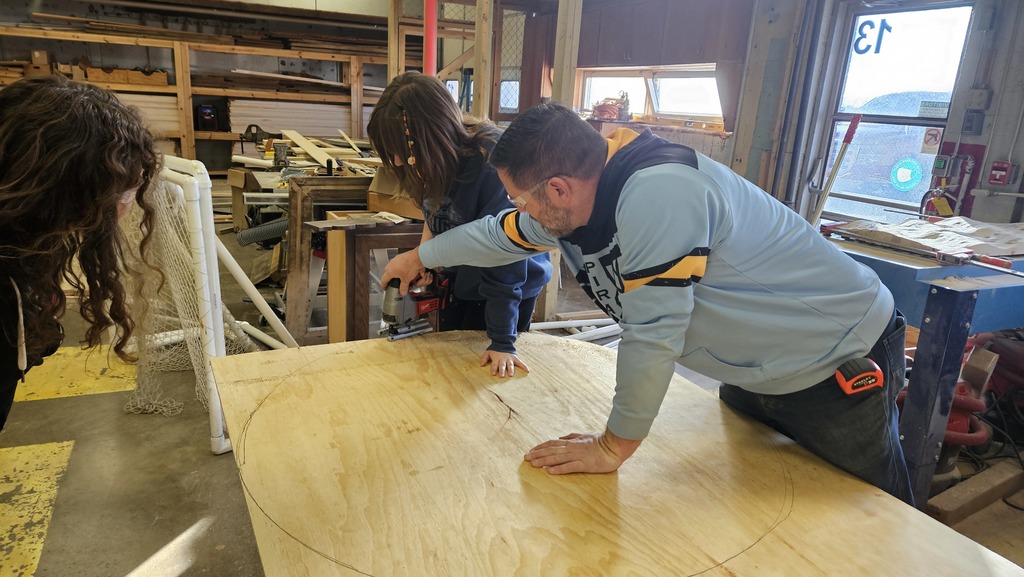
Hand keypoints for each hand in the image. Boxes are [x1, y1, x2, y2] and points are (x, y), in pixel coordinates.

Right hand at [382, 248, 425, 295]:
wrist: (417, 256)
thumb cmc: (411, 266)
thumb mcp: (407, 280)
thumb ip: (403, 287)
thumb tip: (402, 292)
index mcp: (389, 271)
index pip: (383, 280)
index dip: (384, 286)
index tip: (385, 288)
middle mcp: (390, 265)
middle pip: (387, 274)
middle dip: (390, 279)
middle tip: (393, 283)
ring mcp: (394, 260)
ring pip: (391, 268)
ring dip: (394, 272)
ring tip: (399, 276)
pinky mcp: (399, 257)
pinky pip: (396, 263)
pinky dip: (398, 267)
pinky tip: (404, 269)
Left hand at [480, 350, 529, 376]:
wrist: (503, 342)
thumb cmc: (495, 350)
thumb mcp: (488, 352)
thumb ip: (484, 358)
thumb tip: (481, 365)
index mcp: (496, 358)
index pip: (494, 364)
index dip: (494, 369)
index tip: (493, 373)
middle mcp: (503, 359)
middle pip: (502, 365)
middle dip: (502, 370)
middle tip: (502, 376)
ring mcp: (510, 359)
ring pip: (510, 365)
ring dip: (510, 370)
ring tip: (511, 375)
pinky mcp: (515, 358)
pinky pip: (520, 362)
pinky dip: (524, 366)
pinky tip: (527, 370)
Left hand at [524, 429, 642, 473]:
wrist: (615, 446)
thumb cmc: (601, 442)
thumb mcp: (585, 436)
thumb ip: (573, 436)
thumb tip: (562, 436)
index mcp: (572, 442)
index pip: (552, 443)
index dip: (540, 447)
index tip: (531, 451)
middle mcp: (572, 448)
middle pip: (551, 450)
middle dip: (538, 454)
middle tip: (526, 458)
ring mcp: (578, 456)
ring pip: (557, 458)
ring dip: (544, 461)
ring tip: (533, 464)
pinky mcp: (585, 464)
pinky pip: (570, 467)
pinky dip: (559, 469)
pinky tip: (550, 472)